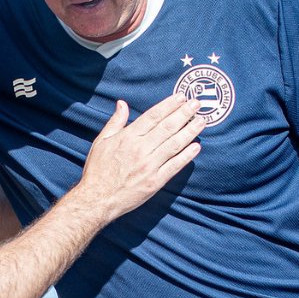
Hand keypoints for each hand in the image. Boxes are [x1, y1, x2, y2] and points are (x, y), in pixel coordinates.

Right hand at [74, 95, 202, 221]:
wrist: (97, 199)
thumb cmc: (98, 170)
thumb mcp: (101, 141)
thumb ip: (115, 122)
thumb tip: (122, 104)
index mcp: (128, 137)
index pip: (153, 116)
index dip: (169, 105)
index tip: (181, 98)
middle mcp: (140, 149)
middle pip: (167, 127)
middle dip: (184, 114)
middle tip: (197, 104)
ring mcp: (149, 166)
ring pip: (174, 144)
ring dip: (190, 131)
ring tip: (201, 122)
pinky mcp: (155, 182)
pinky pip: (174, 166)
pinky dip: (187, 156)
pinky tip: (196, 147)